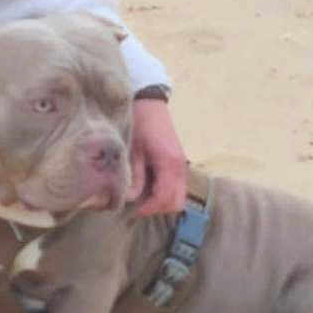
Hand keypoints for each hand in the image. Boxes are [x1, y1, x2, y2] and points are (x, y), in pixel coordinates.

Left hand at [129, 97, 187, 216]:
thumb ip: (135, 176)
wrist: (150, 103)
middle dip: (158, 208)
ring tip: (144, 198)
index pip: (164, 198)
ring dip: (163, 202)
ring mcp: (182, 164)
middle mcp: (180, 166)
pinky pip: (178, 186)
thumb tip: (131, 199)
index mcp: (168, 163)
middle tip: (140, 206)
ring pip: (179, 196)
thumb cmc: (139, 123)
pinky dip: (167, 193)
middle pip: (177, 202)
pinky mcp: (179, 162)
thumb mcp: (132, 150)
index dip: (149, 208)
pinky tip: (150, 187)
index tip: (135, 210)